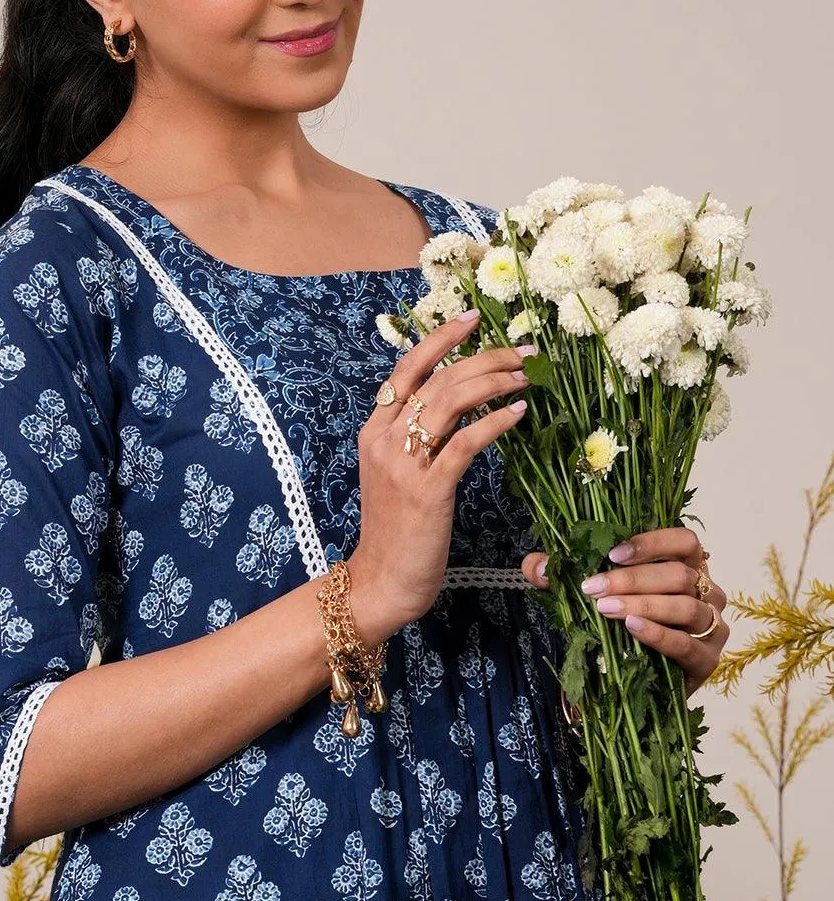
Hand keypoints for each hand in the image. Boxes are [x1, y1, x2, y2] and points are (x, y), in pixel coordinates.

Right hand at [349, 310, 533, 637]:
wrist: (382, 581)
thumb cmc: (397, 531)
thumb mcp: (396, 475)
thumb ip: (415, 440)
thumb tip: (456, 408)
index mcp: (374, 431)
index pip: (407, 369)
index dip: (440, 339)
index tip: (472, 319)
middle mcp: (384, 440)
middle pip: (437, 379)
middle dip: (483, 358)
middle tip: (521, 351)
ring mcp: (403, 464)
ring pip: (450, 402)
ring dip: (493, 383)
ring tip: (526, 377)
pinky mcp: (427, 490)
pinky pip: (464, 443)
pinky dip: (494, 423)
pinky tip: (517, 414)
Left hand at [520, 528, 727, 698]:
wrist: (641, 683)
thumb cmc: (623, 627)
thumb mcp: (593, 595)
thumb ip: (563, 576)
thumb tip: (536, 566)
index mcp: (688, 566)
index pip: (684, 541)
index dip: (652, 542)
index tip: (612, 553)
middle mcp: (707, 592)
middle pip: (679, 575)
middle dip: (631, 579)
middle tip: (593, 588)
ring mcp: (712, 627)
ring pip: (685, 607)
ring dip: (643, 605)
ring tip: (606, 609)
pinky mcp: (707, 660)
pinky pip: (686, 644)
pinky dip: (658, 634)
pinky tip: (632, 628)